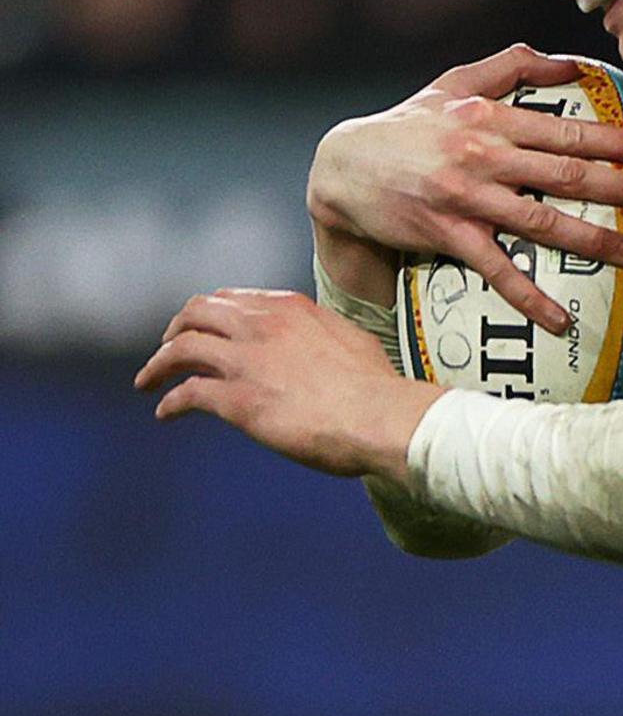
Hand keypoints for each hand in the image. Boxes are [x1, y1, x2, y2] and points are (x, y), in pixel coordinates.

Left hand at [136, 289, 444, 481]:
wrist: (380, 416)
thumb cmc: (377, 386)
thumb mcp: (350, 339)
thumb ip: (321, 333)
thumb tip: (318, 342)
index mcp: (288, 308)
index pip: (232, 299)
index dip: (211, 313)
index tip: (205, 328)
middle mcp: (260, 325)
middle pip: (196, 313)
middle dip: (176, 329)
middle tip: (168, 347)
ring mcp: (245, 361)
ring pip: (180, 349)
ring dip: (157, 364)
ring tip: (148, 380)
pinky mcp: (235, 399)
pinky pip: (187, 394)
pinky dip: (170, 402)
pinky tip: (165, 412)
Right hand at [308, 45, 622, 335]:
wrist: (342, 167)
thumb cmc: (406, 125)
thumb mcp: (452, 84)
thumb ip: (511, 66)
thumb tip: (571, 63)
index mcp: (490, 119)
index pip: (565, 130)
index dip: (613, 142)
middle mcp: (482, 156)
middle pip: (566, 175)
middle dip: (620, 190)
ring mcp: (466, 198)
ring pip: (543, 222)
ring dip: (593, 241)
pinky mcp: (447, 234)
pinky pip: (498, 270)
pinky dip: (531, 297)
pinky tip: (562, 320)